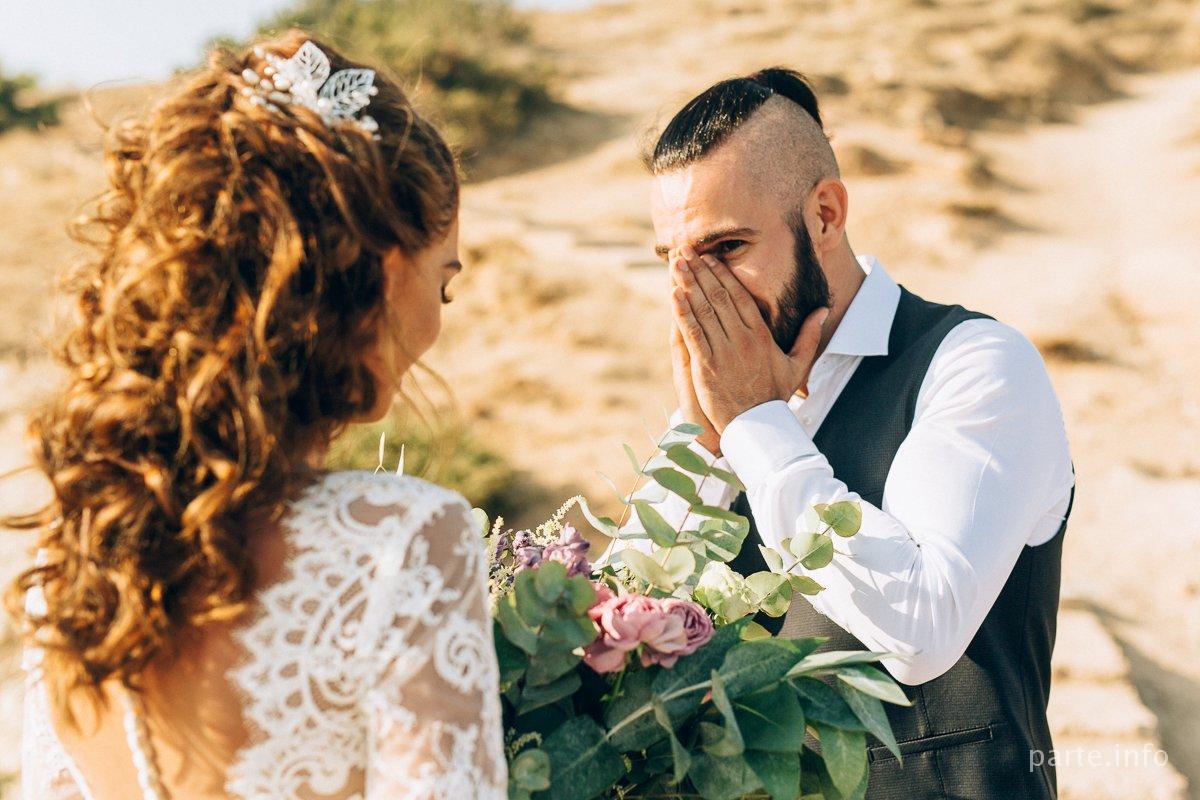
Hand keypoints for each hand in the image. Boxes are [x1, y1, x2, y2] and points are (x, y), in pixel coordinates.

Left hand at [671, 246, 827, 433]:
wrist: (758, 427)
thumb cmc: (775, 396)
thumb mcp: (797, 364)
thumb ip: (809, 335)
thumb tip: (824, 311)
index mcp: (761, 334)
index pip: (739, 295)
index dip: (722, 273)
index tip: (708, 257)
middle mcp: (741, 338)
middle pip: (718, 296)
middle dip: (699, 271)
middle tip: (685, 250)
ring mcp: (722, 351)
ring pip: (703, 309)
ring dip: (687, 284)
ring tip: (675, 263)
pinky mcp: (705, 365)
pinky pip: (692, 333)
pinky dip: (682, 312)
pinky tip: (673, 294)